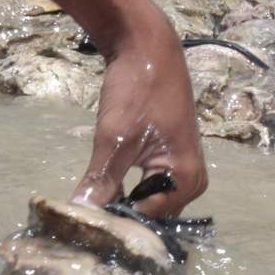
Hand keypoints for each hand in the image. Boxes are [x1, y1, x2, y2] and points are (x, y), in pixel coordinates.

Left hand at [71, 11, 207, 217]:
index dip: (117, 223)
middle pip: (151, 213)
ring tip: (88, 208)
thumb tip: (83, 214)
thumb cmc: (137, 90)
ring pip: (146, 199)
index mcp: (187, 180)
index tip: (86, 227)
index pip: (148, 219)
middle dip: (119, 215)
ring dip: (120, 202)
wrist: (146, 46)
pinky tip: (100, 189)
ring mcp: (181, 168)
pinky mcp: (168, 156)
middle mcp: (191, 181)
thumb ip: (102, 180)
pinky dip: (125, 187)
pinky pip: (147, 184)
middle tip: (83, 221)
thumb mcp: (115, 138)